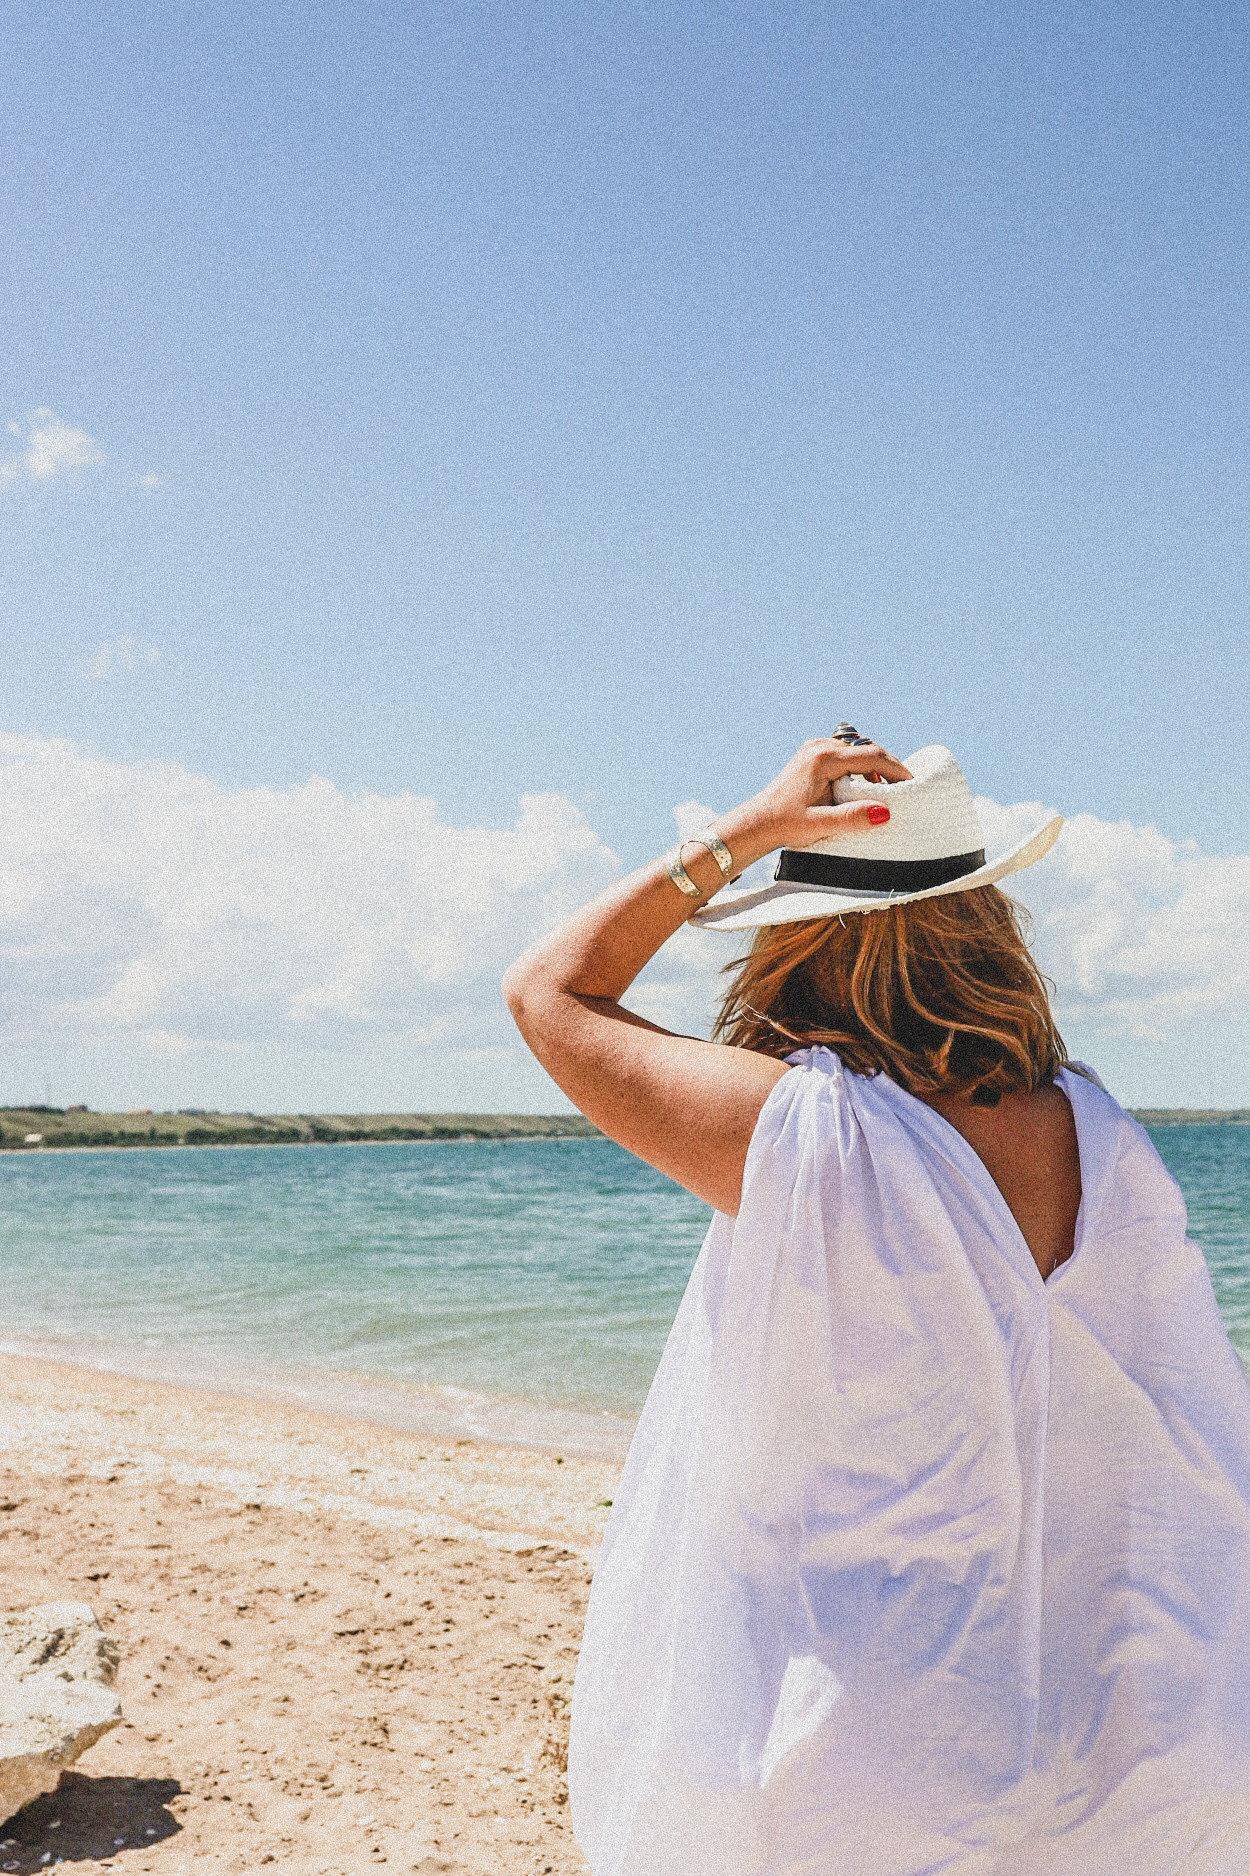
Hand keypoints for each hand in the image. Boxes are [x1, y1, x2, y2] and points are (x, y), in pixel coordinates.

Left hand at [719, 736, 912, 860]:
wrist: (758, 822)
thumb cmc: (786, 824)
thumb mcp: (820, 825)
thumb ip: (852, 818)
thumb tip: (885, 812)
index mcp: (823, 758)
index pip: (871, 756)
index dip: (895, 769)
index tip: (912, 784)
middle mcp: (819, 746)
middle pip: (866, 749)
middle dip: (888, 767)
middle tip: (905, 788)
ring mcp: (815, 748)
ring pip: (857, 751)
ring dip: (875, 766)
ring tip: (888, 789)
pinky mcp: (812, 755)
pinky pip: (846, 755)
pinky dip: (860, 767)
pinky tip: (864, 785)